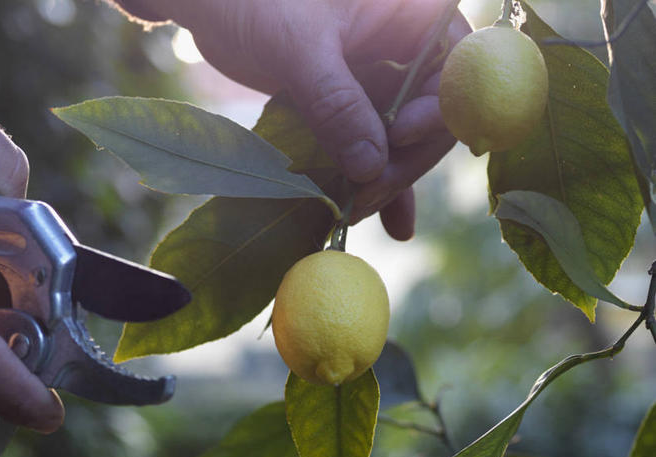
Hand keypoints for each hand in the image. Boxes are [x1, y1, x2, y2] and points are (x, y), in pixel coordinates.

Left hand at [118, 0, 469, 238]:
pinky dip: (376, 183)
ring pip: (401, 143)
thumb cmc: (256, 0)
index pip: (455, 70)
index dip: (436, 111)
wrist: (212, 5)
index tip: (398, 137)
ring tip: (353, 213)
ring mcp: (381, 82)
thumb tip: (372, 167)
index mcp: (412, 15)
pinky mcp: (353, 109)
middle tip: (363, 196)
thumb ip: (337, 103)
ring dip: (383, 183)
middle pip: (429, 118)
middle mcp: (407, 49)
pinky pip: (374, 149)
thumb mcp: (300, 46)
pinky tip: (387, 223)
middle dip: (400, 162)